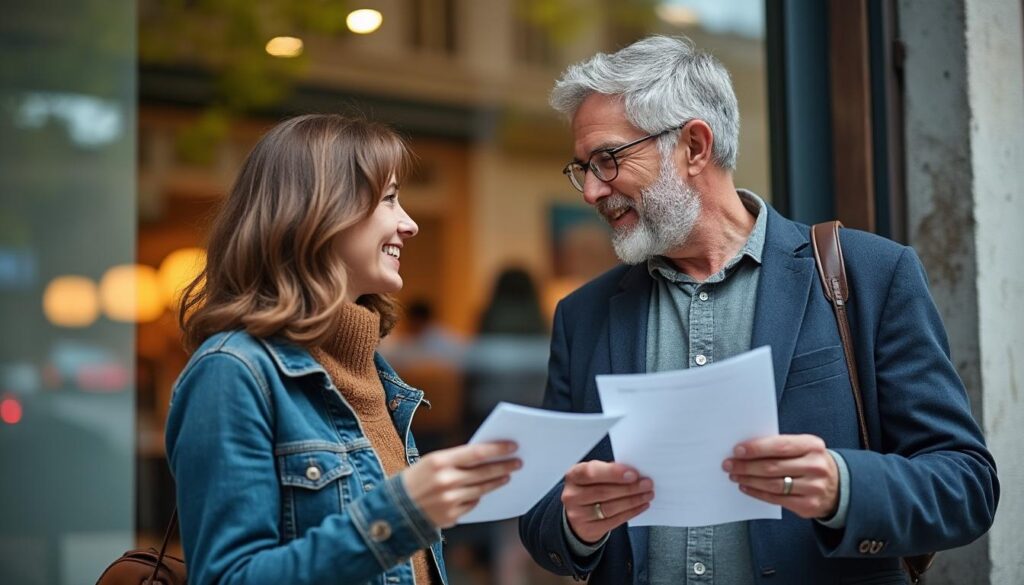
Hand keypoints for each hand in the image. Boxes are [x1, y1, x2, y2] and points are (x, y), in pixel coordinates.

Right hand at [402, 441, 520, 527]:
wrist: (393, 509)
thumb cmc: (415, 480)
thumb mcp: (431, 462)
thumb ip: (456, 459)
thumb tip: (485, 456)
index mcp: (439, 461)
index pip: (476, 453)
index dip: (497, 449)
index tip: (513, 446)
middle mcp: (446, 480)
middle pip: (483, 472)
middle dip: (503, 466)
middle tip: (518, 462)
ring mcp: (449, 500)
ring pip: (481, 489)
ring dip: (497, 482)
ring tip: (506, 476)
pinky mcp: (451, 516)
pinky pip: (472, 504)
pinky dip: (478, 496)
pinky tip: (483, 491)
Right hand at [561, 461, 653, 543]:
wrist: (578, 514)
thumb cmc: (589, 489)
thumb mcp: (593, 476)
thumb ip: (608, 471)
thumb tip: (634, 472)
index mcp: (574, 476)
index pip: (591, 472)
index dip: (613, 472)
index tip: (633, 473)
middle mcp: (572, 495)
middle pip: (603, 492)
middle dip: (629, 488)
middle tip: (647, 484)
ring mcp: (578, 514)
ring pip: (610, 507)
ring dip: (633, 500)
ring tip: (647, 494)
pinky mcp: (588, 529)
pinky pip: (614, 521)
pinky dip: (631, 512)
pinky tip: (641, 506)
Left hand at [724, 434, 838, 518]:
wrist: (837, 486)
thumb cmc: (810, 462)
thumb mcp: (803, 448)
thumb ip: (780, 446)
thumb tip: (745, 449)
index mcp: (812, 445)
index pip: (780, 446)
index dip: (756, 448)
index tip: (737, 450)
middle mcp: (815, 466)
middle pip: (773, 467)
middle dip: (746, 466)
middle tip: (729, 464)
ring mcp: (813, 487)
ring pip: (773, 484)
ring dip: (749, 479)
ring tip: (734, 475)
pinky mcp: (808, 505)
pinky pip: (776, 499)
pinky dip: (757, 493)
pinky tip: (746, 487)